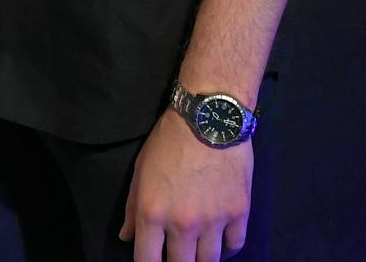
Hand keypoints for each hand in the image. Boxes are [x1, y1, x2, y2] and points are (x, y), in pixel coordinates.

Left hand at [120, 106, 251, 261]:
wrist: (209, 117)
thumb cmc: (168, 141)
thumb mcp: (140, 170)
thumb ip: (132, 208)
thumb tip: (126, 237)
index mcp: (152, 213)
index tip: (154, 261)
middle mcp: (183, 224)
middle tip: (178, 254)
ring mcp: (213, 221)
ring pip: (209, 261)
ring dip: (202, 258)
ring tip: (198, 250)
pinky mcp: (239, 212)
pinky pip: (235, 245)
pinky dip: (227, 248)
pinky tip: (221, 241)